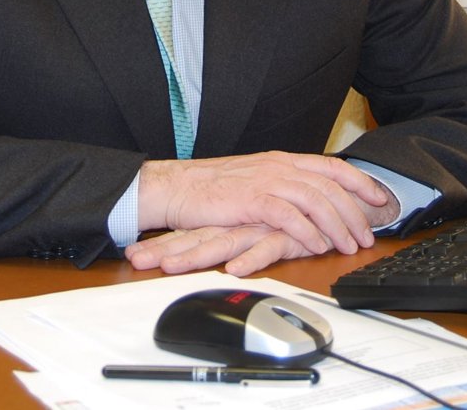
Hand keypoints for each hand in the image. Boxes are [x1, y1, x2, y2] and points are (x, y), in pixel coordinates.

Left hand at [126, 224, 313, 275]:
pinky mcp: (288, 232)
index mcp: (231, 219)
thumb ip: (236, 238)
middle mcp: (241, 220)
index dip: (163, 242)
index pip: (191, 231)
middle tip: (137, 260)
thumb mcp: (259, 228)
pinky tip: (236, 269)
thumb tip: (212, 256)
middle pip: (198, 236)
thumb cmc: (295, 215)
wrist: (334, 197)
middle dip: (166, 249)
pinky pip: (268, 246)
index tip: (132, 254)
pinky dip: (252, 258)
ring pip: (224, 240)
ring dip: (197, 255)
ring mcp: (262, 225)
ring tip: (170, 266)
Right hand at [136, 151, 398, 261]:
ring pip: (315, 200)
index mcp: (283, 160)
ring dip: (337, 225)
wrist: (177, 187)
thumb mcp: (256, 179)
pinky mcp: (252, 200)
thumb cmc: (213, 189)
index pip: (332, 167)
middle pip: (330, 186)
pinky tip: (317, 245)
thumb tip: (309, 200)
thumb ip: (283, 186)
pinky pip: (288, 216)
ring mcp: (266, 181)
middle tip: (368, 235)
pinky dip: (307, 231)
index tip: (381, 199)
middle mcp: (279, 166)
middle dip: (355, 212)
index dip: (360, 182)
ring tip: (348, 246)